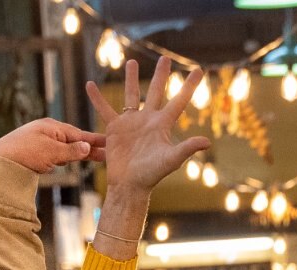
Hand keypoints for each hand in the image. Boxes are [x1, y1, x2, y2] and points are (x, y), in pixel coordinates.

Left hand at [0, 117, 105, 175]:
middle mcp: (47, 131)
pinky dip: (65, 157)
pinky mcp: (34, 152)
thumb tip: (86, 146)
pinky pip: (55, 153)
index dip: (94, 140)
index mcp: (52, 127)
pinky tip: (69, 160)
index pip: (78, 134)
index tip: (109, 142)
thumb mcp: (52, 152)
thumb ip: (71, 151)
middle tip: (107, 153)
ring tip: (94, 157)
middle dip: (89, 147)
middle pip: (73, 140)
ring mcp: (40, 141)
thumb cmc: (25, 153)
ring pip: (65, 148)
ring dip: (78, 153)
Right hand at [86, 59, 207, 192]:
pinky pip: (105, 109)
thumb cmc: (152, 174)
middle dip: (160, 75)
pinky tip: (90, 84)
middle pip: (156, 91)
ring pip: (131, 95)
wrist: (130, 184)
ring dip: (131, 79)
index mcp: (162, 125)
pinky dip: (97, 98)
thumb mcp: (171, 159)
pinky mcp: (115, 128)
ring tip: (132, 62)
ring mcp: (131, 122)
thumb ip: (187, 148)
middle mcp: (148, 120)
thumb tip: (207, 141)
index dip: (188, 86)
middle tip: (165, 58)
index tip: (198, 70)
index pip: (179, 101)